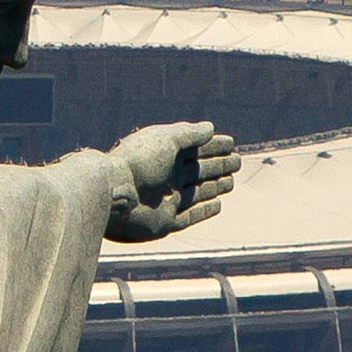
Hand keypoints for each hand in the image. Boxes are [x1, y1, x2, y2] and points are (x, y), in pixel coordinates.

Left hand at [105, 121, 239, 242]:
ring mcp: (164, 201)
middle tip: (237, 161)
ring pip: (197, 193)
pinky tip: (219, 204)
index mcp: (163, 156)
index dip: (213, 145)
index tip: (232, 143)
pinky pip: (189, 217)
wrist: (114, 196)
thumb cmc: (137, 163)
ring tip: (232, 181)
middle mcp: (164, 178)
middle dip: (218, 165)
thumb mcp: (166, 141)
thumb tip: (210, 128)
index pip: (193, 148)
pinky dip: (205, 211)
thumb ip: (189, 134)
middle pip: (197, 170)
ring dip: (215, 187)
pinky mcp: (164, 223)